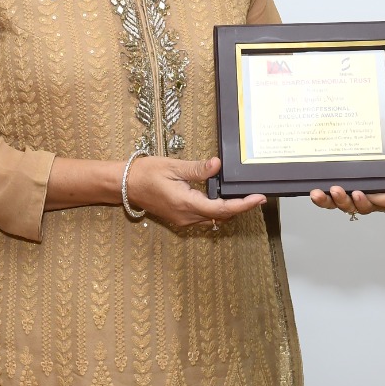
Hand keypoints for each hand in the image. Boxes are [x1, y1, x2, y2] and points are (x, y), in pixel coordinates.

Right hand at [126, 155, 264, 229]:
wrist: (125, 185)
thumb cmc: (147, 173)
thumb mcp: (173, 166)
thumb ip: (197, 169)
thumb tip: (217, 165)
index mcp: (186, 203)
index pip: (221, 209)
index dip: (243, 205)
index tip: (259, 199)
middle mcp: (186, 216)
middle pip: (221, 216)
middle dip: (240, 208)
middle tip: (256, 195)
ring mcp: (183, 220)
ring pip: (213, 219)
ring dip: (229, 210)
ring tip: (244, 197)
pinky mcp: (180, 218)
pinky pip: (204, 218)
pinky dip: (217, 210)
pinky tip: (223, 198)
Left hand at [307, 133, 384, 217]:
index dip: (374, 200)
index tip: (363, 193)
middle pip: (366, 207)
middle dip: (350, 201)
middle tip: (339, 190)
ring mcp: (373, 195)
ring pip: (354, 206)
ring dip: (338, 202)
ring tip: (327, 191)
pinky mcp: (363, 189)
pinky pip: (347, 199)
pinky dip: (332, 199)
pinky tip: (319, 192)